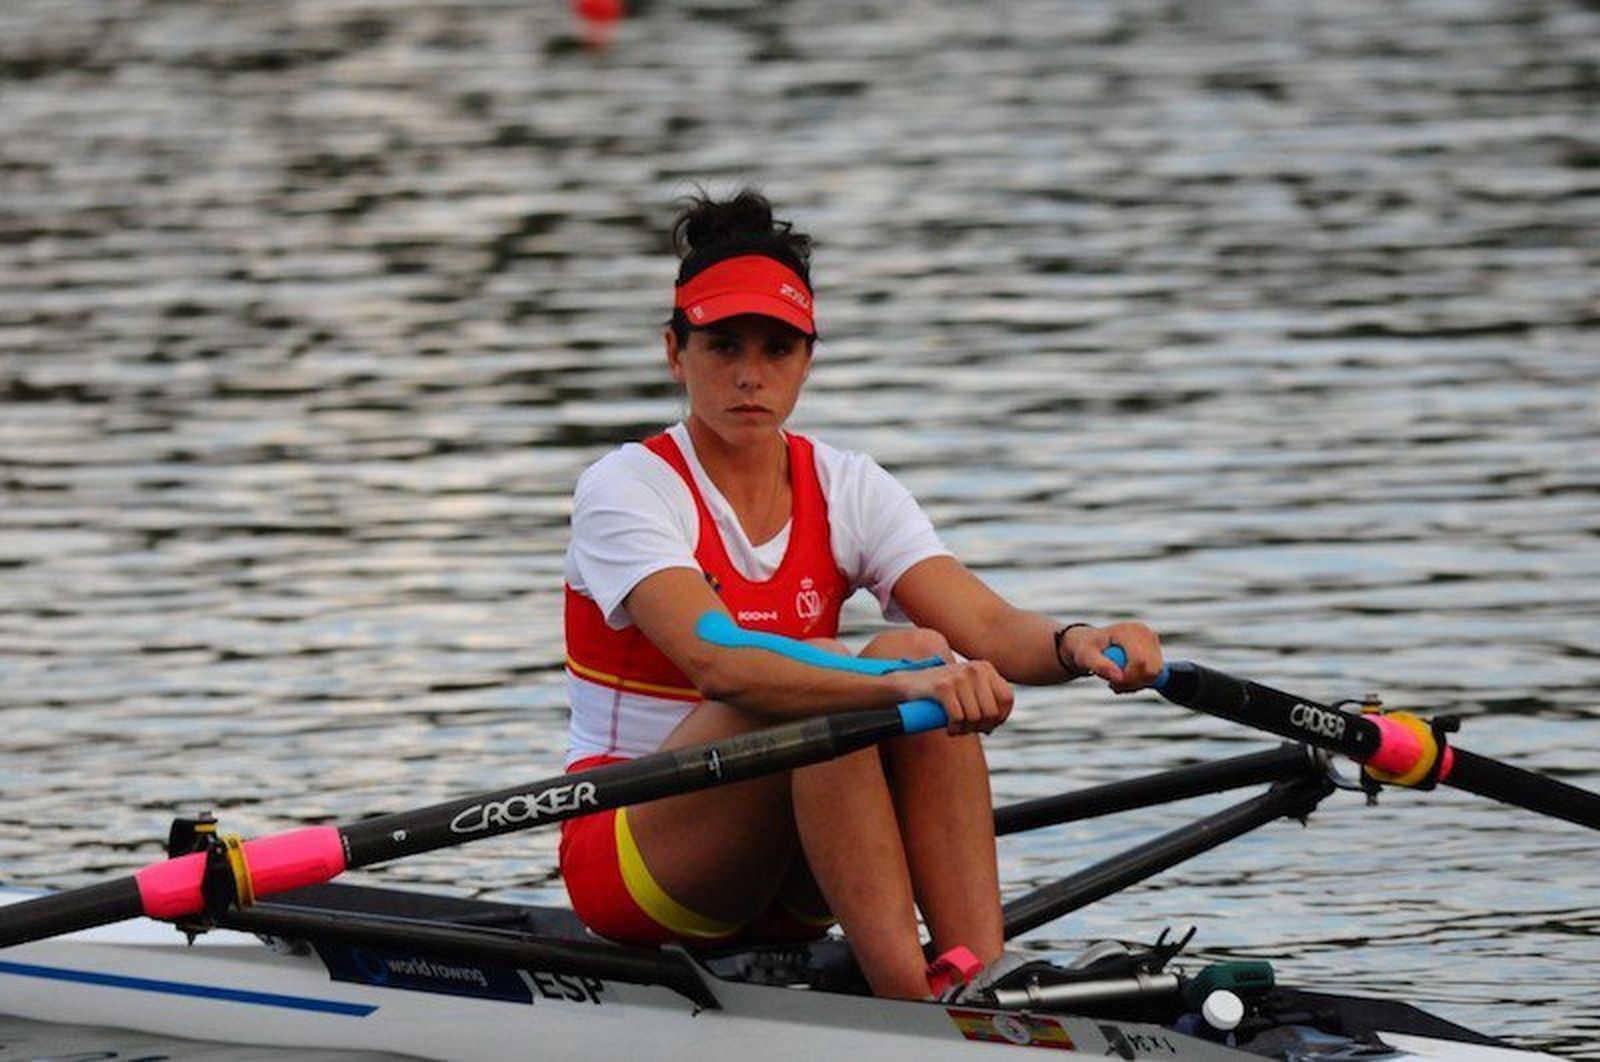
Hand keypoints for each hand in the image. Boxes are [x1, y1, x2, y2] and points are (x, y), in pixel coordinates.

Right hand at [891, 659, 1013, 734]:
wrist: (909, 683)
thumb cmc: (942, 691)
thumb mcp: (968, 687)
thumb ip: (986, 696)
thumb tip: (997, 721)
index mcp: (985, 668)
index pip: (1007, 698)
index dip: (1000, 717)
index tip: (988, 725)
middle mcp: (974, 669)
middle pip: (991, 711)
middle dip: (981, 727)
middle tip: (968, 729)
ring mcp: (958, 676)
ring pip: (975, 717)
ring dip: (966, 730)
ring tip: (957, 729)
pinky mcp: (942, 687)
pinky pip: (957, 717)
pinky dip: (954, 729)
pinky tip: (949, 729)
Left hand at [1062, 622, 1163, 692]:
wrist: (1092, 644)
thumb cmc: (1087, 649)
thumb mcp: (1085, 658)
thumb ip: (1099, 666)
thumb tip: (1118, 677)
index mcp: (1128, 631)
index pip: (1140, 661)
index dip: (1129, 678)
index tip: (1112, 685)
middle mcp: (1144, 632)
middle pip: (1152, 669)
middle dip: (1133, 683)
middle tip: (1114, 686)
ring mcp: (1152, 639)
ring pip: (1156, 674)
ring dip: (1137, 685)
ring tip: (1117, 682)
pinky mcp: (1155, 649)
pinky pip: (1156, 674)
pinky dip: (1141, 682)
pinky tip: (1126, 677)